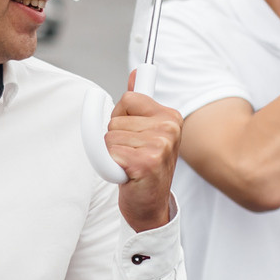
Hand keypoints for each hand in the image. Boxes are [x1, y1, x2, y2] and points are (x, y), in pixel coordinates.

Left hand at [107, 73, 182, 231]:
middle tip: (132, 156)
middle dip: (115, 138)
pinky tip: (127, 176)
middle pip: (115, 119)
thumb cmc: (145, 168)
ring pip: (109, 136)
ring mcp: (160, 145)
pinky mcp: (146, 163)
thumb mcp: (146, 131)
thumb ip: (140, 102)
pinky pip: (109, 153)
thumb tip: (136, 72)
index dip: (122, 118)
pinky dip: (110, 166)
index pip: (128, 99)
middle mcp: (169, 128)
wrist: (150, 207)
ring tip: (130, 166)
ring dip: (112, 154)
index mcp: (171, 117)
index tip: (133, 135)